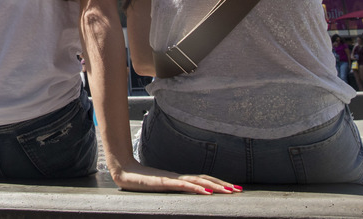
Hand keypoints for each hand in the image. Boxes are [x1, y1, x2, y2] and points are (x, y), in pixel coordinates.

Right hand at [111, 161, 241, 194]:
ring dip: (215, 186)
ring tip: (228, 191)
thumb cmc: (140, 180)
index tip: (234, 188)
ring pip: (198, 181)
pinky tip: (205, 191)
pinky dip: (196, 187)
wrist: (124, 171)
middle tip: (239, 190)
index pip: (204, 179)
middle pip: (205, 179)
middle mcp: (179, 177)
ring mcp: (172, 178)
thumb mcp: (160, 186)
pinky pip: (183, 185)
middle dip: (223, 185)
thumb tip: (186, 190)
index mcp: (180, 178)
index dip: (219, 183)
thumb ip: (173, 186)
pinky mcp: (164, 182)